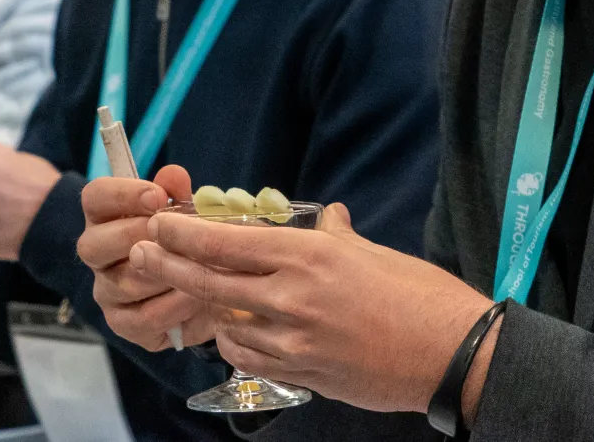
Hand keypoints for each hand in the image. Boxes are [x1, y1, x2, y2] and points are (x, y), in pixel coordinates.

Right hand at [77, 165, 216, 350]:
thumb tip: (174, 176)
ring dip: (161, 273)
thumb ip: (177, 193)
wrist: (206, 290)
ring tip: (194, 266)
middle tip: (172, 234)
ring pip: (120, 283)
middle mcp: (98, 255)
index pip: (94, 197)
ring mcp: (106, 292)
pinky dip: (172, 307)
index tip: (157, 196)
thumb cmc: (185, 241)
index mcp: (106, 217)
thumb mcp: (185, 213)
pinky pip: (141, 319)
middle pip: (92, 244)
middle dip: (136, 236)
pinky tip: (196, 297)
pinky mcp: (123, 324)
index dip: (121, 194)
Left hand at [131, 202, 493, 412]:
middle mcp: (293, 297)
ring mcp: (295, 341)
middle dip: (169, 265)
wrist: (451, 353)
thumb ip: (337, 237)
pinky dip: (233, 343)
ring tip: (187, 292)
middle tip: (143, 252)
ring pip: (225, 323)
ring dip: (202, 307)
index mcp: (309, 256)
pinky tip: (229, 332)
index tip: (160, 222)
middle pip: (210, 281)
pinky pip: (249, 358)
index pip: (227, 242)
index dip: (185, 233)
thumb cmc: (418, 295)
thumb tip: (328, 218)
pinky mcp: (303, 374)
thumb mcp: (371, 252)